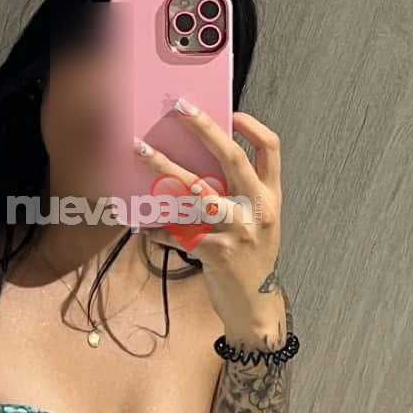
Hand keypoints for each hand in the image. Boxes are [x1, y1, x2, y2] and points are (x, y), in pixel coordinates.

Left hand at [134, 104, 285, 347]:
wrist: (255, 304)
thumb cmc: (252, 258)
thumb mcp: (258, 221)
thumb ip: (241, 193)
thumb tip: (203, 163)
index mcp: (271, 197)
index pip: (271, 149)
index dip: (253, 126)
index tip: (231, 112)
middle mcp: (257, 209)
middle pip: (231, 158)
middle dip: (204, 129)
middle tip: (181, 107)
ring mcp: (237, 230)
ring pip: (195, 190)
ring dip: (164, 168)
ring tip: (140, 150)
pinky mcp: (216, 251)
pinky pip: (178, 231)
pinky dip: (158, 228)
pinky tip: (143, 225)